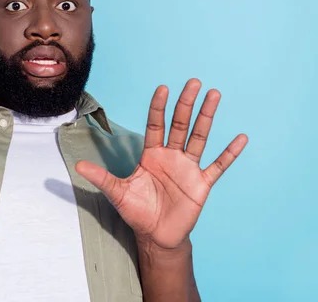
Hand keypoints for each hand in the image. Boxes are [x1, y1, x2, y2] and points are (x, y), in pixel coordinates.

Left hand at [76, 79, 247, 249]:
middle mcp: (171, 156)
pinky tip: (240, 138)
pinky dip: (229, 153)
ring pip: (199, 137)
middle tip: (194, 82)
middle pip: (180, 124)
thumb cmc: (137, 211)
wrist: (156, 235)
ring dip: (207, 117)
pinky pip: (218, 166)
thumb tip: (77, 166)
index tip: (163, 88)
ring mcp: (188, 168)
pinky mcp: (201, 184)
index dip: (158, 107)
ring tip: (214, 95)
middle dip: (186, 104)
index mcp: (151, 155)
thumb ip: (101, 177)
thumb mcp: (117, 193)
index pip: (155, 125)